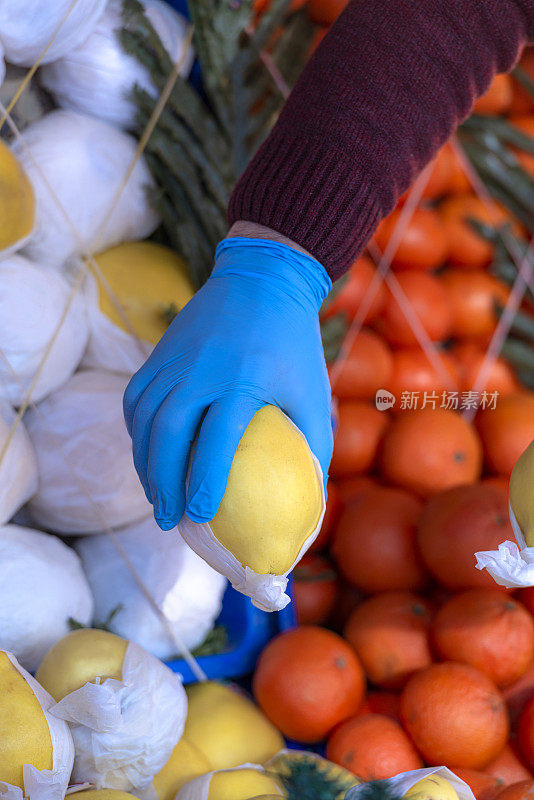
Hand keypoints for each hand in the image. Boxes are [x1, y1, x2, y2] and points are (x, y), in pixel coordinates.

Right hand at [123, 234, 332, 529]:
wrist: (264, 279)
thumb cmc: (294, 345)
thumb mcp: (313, 392)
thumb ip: (314, 445)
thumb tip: (312, 503)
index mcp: (243, 379)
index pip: (216, 439)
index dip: (204, 480)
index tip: (200, 515)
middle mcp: (201, 369)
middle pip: (168, 433)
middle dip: (162, 481)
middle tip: (167, 518)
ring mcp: (175, 358)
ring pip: (144, 418)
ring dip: (144, 462)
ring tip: (154, 496)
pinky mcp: (160, 351)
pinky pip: (136, 397)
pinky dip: (137, 431)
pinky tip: (146, 454)